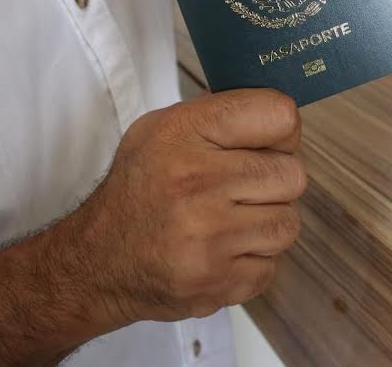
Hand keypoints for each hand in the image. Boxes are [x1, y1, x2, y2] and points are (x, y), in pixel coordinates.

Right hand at [72, 89, 305, 324]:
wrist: (99, 262)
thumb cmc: (141, 187)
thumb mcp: (163, 129)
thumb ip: (220, 113)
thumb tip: (280, 110)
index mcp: (183, 133)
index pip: (279, 115)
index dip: (281, 130)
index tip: (267, 142)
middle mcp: (196, 183)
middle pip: (292, 174)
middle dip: (275, 181)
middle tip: (246, 187)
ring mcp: (208, 238)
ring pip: (288, 223)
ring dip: (267, 223)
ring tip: (234, 219)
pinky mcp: (217, 282)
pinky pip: (271, 265)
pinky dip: (252, 261)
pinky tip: (222, 250)